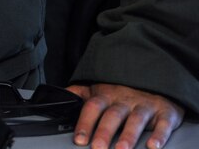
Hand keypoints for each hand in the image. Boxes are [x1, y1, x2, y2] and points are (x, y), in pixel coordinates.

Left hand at [67, 83, 184, 148]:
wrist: (155, 81)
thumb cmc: (122, 91)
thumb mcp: (98, 89)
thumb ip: (78, 94)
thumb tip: (58, 98)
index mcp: (106, 96)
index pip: (92, 107)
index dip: (85, 123)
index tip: (79, 140)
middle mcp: (124, 100)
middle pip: (112, 115)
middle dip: (104, 132)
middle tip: (98, 148)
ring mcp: (145, 105)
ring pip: (136, 120)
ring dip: (129, 135)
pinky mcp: (165, 112)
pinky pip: (163, 124)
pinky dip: (160, 135)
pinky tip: (153, 146)